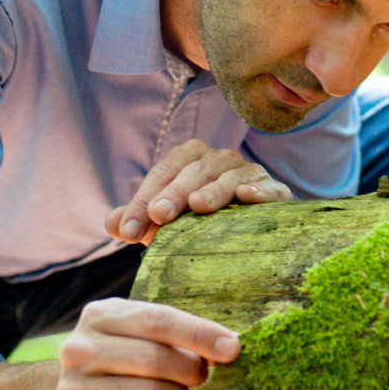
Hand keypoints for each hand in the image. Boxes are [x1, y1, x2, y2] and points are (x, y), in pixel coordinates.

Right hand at [57, 297, 239, 389]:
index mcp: (98, 316)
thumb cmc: (124, 364)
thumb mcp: (142, 336)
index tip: (232, 347)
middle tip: (198, 377)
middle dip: (189, 370)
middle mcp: (77, 351)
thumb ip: (178, 335)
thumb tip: (228, 345)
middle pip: (155, 358)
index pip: (157, 320)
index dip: (199, 334)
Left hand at [105, 139, 291, 246]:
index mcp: (190, 159)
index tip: (128, 230)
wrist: (252, 229)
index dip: (142, 200)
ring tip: (198, 206)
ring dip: (213, 190)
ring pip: (228, 176)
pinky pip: (268, 187)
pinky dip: (258, 190)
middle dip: (174, 194)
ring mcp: (249, 172)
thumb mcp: (168, 220)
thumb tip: (112, 224)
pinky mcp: (276, 191)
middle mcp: (219, 159)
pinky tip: (246, 197)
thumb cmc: (203, 221)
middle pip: (193, 171)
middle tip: (157, 216)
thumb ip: (140, 219)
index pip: (163, 173)